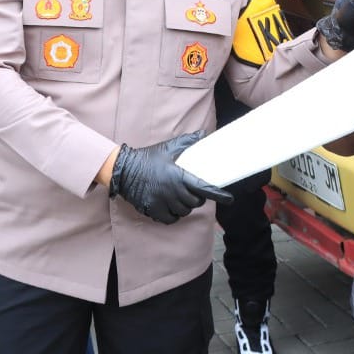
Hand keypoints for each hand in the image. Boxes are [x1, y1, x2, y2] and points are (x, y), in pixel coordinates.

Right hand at [109, 131, 233, 223]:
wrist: (123, 169)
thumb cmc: (148, 158)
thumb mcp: (168, 148)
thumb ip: (187, 142)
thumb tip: (203, 134)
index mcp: (178, 176)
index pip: (203, 187)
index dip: (218, 194)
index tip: (229, 199)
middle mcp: (172, 191)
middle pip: (194, 202)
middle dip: (197, 198)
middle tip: (193, 193)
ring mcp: (162, 202)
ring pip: (183, 211)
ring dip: (185, 207)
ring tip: (180, 198)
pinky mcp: (152, 210)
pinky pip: (170, 219)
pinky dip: (173, 215)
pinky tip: (171, 207)